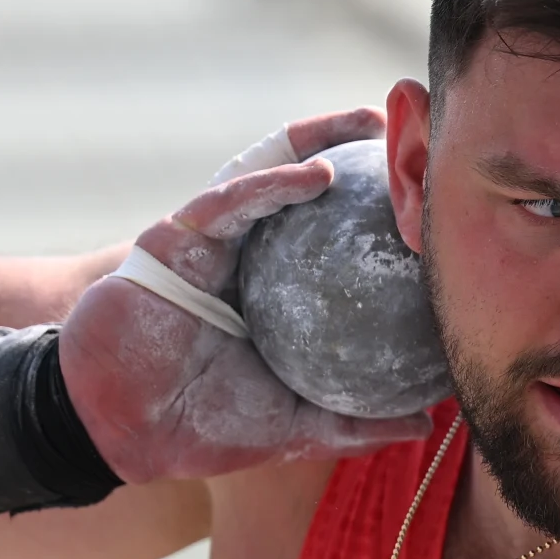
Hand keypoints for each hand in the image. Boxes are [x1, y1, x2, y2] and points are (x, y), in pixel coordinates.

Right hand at [58, 107, 432, 483]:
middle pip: (308, 189)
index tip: (435, 193)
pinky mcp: (174, 236)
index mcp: (275, 291)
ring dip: (320, 142)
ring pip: (269, 174)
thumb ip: (352, 422)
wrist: (124, 432)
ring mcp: (212, 241)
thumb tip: (426, 424)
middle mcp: (248, 256)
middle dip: (357, 152)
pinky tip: (318, 175)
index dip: (380, 209)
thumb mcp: (293, 425)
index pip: (334, 237)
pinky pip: (228, 201)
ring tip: (372, 126)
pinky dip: (272, 183)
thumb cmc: (203, 427)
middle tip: (414, 135)